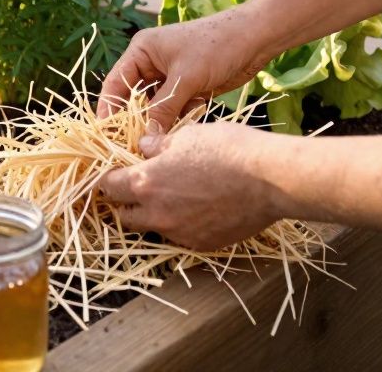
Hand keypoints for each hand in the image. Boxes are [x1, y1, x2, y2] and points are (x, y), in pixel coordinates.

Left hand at [97, 122, 281, 249]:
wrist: (271, 179)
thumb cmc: (228, 149)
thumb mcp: (187, 136)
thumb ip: (157, 145)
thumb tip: (144, 147)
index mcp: (145, 183)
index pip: (109, 186)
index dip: (110, 179)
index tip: (116, 174)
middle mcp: (157, 214)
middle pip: (125, 216)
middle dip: (127, 203)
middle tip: (141, 188)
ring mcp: (179, 234)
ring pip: (153, 229)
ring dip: (154, 216)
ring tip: (175, 197)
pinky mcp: (202, 244)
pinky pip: (180, 237)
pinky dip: (181, 225)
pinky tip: (199, 208)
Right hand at [98, 8, 277, 131]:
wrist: (256, 38)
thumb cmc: (216, 46)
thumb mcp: (186, 78)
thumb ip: (163, 108)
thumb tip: (146, 139)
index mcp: (141, 51)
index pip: (116, 84)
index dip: (108, 109)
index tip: (105, 135)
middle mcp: (151, 64)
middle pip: (133, 99)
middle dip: (135, 121)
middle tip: (132, 146)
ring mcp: (170, 77)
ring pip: (154, 108)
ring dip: (158, 123)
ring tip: (157, 143)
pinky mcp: (187, 88)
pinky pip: (173, 110)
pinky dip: (177, 120)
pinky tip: (184, 128)